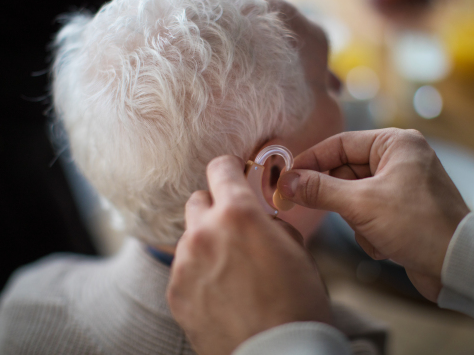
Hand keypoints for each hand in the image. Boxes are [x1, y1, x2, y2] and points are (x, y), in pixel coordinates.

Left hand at [167, 155, 331, 354]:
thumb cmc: (297, 305)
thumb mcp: (298, 251)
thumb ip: (273, 224)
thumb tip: (263, 219)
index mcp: (238, 214)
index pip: (220, 168)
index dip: (229, 168)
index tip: (232, 173)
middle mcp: (204, 232)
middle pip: (197, 200)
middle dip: (215, 208)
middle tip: (234, 227)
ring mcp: (185, 263)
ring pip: (190, 236)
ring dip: (207, 242)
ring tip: (230, 269)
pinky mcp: (175, 292)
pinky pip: (183, 268)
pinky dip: (198, 272)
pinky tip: (220, 292)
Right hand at [277, 129, 468, 301]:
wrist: (459, 265)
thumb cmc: (418, 225)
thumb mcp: (361, 204)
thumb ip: (319, 190)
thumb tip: (285, 182)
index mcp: (395, 143)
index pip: (339, 144)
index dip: (310, 161)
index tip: (286, 178)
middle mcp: (399, 159)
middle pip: (344, 171)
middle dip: (337, 198)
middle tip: (312, 208)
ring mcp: (401, 184)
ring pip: (352, 196)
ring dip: (356, 220)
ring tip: (374, 232)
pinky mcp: (402, 209)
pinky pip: (367, 212)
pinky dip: (368, 230)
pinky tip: (385, 243)